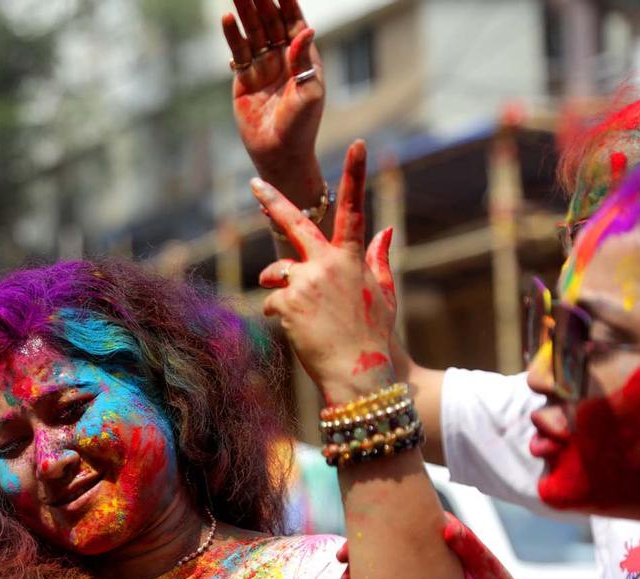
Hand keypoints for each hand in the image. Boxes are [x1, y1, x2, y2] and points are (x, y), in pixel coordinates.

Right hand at [222, 0, 322, 192]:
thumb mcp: (310, 93)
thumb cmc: (302, 126)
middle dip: (261, 1)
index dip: (286, 2)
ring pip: (253, 32)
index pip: (294, 21)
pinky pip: (238, 52)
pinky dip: (232, 36)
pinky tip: (228, 18)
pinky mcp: (244, 79)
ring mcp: (262, 66)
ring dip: (245, 11)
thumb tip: (305, 29)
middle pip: (271, 21)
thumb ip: (305, 60)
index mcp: (304, 57)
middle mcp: (283, 57)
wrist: (280, 153)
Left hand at [252, 141, 396, 401]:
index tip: (358, 145)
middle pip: (294, 224)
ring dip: (279, 286)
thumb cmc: (374, 335)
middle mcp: (327, 263)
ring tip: (300, 313)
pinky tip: (299, 330)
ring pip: (277, 273)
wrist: (358, 372)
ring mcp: (305, 282)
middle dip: (273, 201)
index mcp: (352, 258)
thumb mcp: (383, 294)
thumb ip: (378, 258)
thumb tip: (385, 229)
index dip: (356, 175)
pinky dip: (280, 315)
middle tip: (254, 183)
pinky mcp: (286, 302)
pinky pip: (272, 301)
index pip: (354, 209)